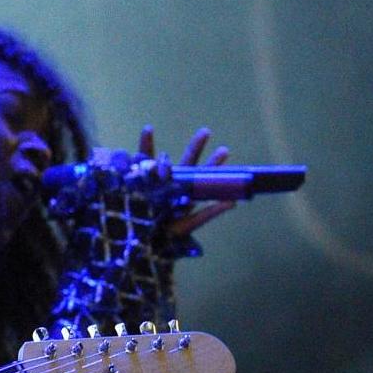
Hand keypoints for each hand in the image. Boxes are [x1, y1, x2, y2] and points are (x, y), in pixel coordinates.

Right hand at [141, 123, 236, 237]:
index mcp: (187, 194)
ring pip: (160, 159)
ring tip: (155, 127)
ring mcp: (156, 182)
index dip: (214, 164)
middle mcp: (173, 185)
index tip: (224, 150)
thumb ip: (209, 213)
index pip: (203, 176)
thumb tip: (233, 202)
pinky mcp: (139, 182)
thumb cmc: (168, 237)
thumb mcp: (190, 225)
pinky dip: (144, 145)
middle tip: (206, 131)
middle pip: (187, 162)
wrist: (144, 245)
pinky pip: (140, 162)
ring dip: (159, 144)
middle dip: (196, 147)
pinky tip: (147, 130)